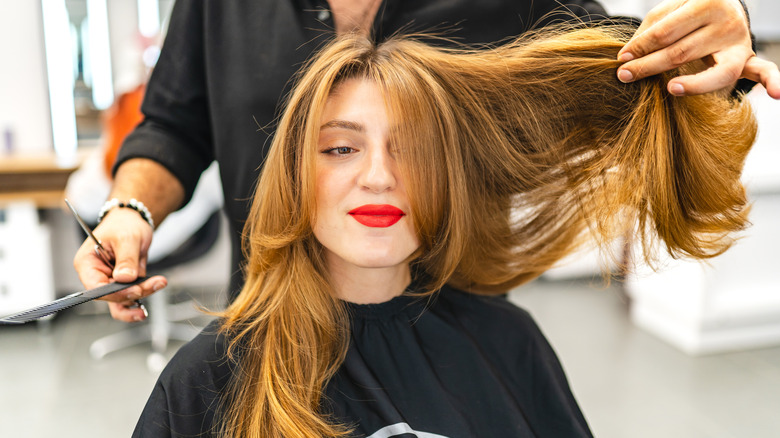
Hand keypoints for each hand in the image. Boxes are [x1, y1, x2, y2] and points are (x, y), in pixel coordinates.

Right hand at [73, 207, 165, 321]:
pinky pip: (132, 293)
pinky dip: (145, 290)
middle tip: (153, 284)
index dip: (115, 293)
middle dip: (133, 292)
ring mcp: (110, 279)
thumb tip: (124, 279)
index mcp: (87, 263)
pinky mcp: (123, 282)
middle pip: (111, 295)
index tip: (135, 290)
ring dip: (142, 293)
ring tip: (158, 283)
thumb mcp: (127, 238)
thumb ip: (126, 259)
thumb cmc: (124, 224)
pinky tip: (156, 285)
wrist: (133, 221)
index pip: (95, 287)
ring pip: (123, 298)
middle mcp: (96, 274)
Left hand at [616, 0, 779, 98]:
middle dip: (650, 66)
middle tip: (625, 76)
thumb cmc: (688, 14)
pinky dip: (774, 82)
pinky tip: (777, 94)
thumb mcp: (668, 13)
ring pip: (716, 71)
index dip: (641, 46)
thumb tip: (628, 55)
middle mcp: (726, 22)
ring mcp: (739, 42)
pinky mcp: (747, 59)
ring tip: (670, 88)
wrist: (722, 8)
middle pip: (683, 51)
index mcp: (706, 2)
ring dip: (693, 84)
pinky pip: (763, 70)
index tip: (621, 59)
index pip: (667, 31)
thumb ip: (650, 31)